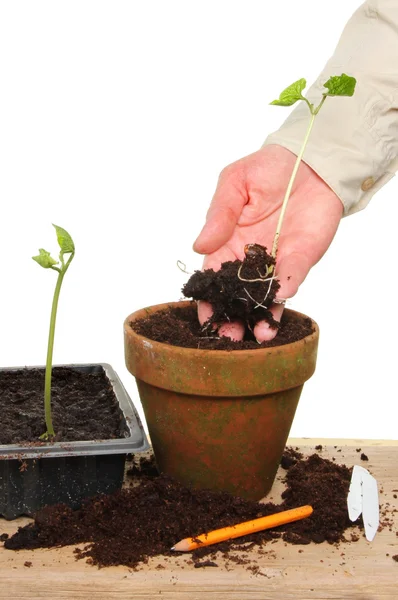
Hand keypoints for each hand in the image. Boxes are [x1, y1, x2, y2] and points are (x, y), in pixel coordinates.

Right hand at [193, 144, 342, 341]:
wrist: (309, 160)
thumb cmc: (266, 169)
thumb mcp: (233, 184)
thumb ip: (218, 215)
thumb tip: (198, 246)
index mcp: (227, 242)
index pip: (214, 277)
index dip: (209, 299)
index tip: (206, 318)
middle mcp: (250, 258)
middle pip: (239, 295)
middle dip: (234, 318)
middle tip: (230, 337)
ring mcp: (277, 261)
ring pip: (266, 295)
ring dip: (262, 316)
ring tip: (258, 335)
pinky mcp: (302, 257)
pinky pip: (292, 277)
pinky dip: (286, 289)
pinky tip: (279, 300)